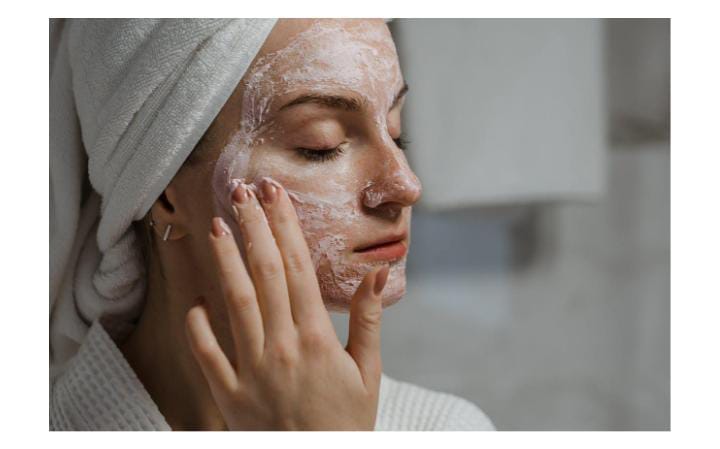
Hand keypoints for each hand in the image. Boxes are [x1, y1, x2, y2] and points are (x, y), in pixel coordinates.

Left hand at [184, 177, 389, 429]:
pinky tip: (197, 299)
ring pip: (234, 302)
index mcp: (318, 338)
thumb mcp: (368, 373)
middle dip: (253, 228)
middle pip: (265, 273)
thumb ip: (368, 320)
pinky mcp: (229, 394)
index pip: (299, 268)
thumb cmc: (347, 423)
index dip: (285, 226)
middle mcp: (282, 346)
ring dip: (225, 261)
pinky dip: (198, 324)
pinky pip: (206, 353)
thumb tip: (374, 274)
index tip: (275, 195)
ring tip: (217, 226)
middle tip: (242, 191)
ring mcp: (252, 370)